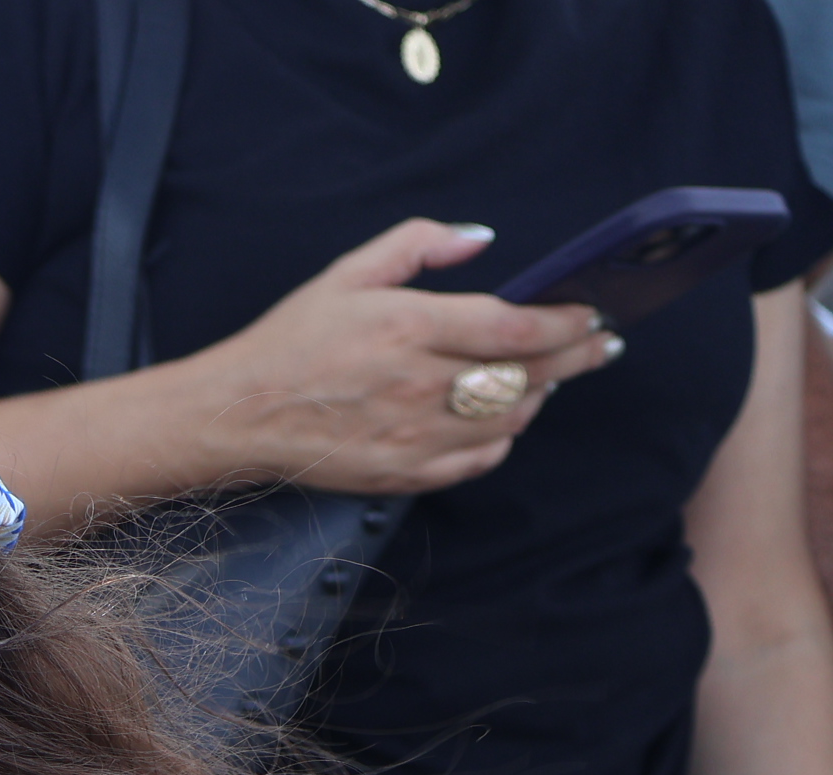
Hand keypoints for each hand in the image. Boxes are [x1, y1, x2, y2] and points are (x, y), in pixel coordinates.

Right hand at [179, 218, 616, 494]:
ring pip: (510, 420)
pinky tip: (503, 420)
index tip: (592, 313)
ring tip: (548, 376)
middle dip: (576, 357)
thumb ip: (417, 243)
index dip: (567, 321)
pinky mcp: (401, 474)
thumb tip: (480, 239)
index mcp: (407, 327)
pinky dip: (501, 439)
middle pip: (527, 373)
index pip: (516, 328)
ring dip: (539, 396)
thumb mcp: (346, 274)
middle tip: (601, 345)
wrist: (235, 415)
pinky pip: (478, 460)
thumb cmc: (289, 343)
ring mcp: (411, 436)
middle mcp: (417, 385)